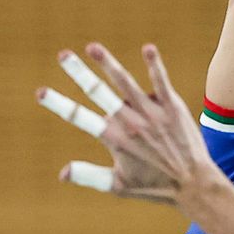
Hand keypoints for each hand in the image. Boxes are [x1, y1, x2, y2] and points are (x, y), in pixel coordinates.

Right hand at [37, 43, 218, 204]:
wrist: (192, 183)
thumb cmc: (154, 186)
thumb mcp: (118, 185)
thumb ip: (89, 175)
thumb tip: (62, 173)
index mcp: (114, 140)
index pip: (80, 117)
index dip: (59, 103)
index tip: (40, 92)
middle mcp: (130, 123)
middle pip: (99, 93)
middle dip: (79, 73)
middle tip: (63, 55)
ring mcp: (151, 113)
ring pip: (125, 82)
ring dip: (108, 63)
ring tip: (92, 47)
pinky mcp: (172, 107)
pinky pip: (161, 82)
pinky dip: (154, 65)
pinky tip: (148, 48)